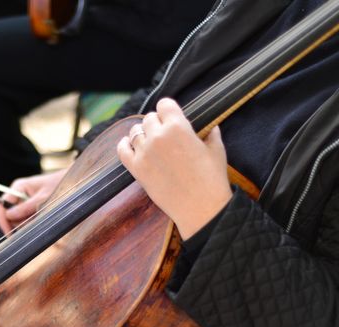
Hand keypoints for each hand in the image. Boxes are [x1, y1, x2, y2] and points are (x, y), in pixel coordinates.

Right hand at [0, 169, 67, 234]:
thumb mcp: (43, 197)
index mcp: (18, 187)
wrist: (73, 182)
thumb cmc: (58, 185)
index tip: (10, 234)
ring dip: (29, 223)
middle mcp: (18, 194)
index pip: (2, 205)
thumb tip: (8, 216)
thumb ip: (26, 207)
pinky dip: (33, 222)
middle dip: (20, 223)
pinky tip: (42, 218)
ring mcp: (24, 202)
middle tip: (35, 223)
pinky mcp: (30, 208)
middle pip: (9, 215)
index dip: (4, 221)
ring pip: (19, 220)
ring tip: (43, 216)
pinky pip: (27, 220)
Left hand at [117, 98, 231, 239]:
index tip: (171, 117)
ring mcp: (144, 153)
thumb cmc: (212, 180)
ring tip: (151, 143)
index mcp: (178, 126)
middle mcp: (158, 136)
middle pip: (149, 118)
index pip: (164, 104)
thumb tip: (212, 128)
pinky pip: (122, 150)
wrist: (200, 208)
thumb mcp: (216, 151)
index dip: (168, 110)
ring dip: (142, 134)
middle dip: (157, 124)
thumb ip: (211, 135)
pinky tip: (132, 147)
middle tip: (164, 135)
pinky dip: (125, 145)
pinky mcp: (136, 169)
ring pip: (135, 132)